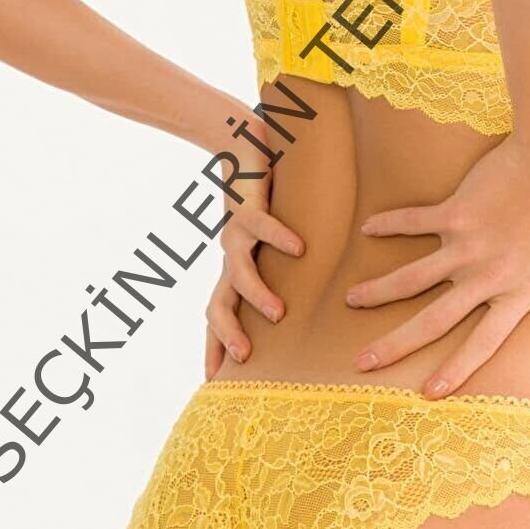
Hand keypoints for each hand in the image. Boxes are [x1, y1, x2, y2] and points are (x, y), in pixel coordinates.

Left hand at [203, 162, 304, 378]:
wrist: (240, 146)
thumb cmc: (265, 197)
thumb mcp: (272, 243)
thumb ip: (288, 269)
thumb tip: (316, 297)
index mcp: (234, 269)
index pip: (217, 316)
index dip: (213, 348)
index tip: (213, 383)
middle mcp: (231, 256)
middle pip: (216, 306)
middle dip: (227, 335)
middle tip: (246, 358)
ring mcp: (236, 233)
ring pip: (237, 272)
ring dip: (256, 296)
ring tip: (278, 314)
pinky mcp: (247, 206)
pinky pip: (261, 226)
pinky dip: (279, 238)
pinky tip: (299, 249)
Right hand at [345, 132, 529, 394]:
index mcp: (521, 291)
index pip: (483, 342)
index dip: (455, 368)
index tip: (428, 391)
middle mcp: (487, 276)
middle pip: (433, 320)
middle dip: (394, 344)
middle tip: (362, 361)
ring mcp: (467, 244)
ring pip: (411, 278)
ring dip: (378, 291)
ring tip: (350, 300)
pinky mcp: (454, 210)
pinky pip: (413, 222)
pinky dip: (388, 225)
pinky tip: (367, 228)